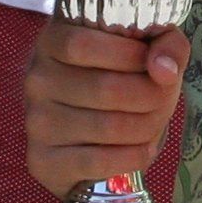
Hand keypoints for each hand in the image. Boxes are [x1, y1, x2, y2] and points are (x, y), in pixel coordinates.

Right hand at [21, 17, 186, 195]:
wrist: (86, 132)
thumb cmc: (119, 77)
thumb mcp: (145, 48)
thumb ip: (164, 42)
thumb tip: (164, 69)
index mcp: (53, 41)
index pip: (82, 45)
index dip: (127, 55)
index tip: (153, 64)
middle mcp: (37, 79)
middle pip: (104, 88)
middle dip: (151, 96)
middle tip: (165, 98)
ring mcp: (36, 122)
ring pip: (107, 127)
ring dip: (147, 127)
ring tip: (155, 123)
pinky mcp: (42, 160)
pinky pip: (97, 162)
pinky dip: (132, 157)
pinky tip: (144, 150)